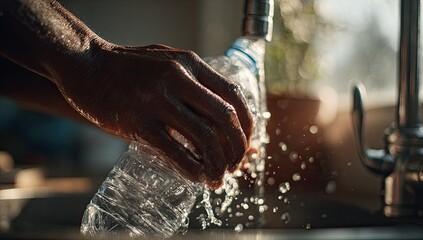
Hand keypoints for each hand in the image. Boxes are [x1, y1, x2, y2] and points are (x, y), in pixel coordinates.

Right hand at [54, 42, 252, 187]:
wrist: (84, 63)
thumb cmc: (128, 67)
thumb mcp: (167, 61)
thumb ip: (192, 81)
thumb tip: (219, 112)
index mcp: (190, 63)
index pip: (234, 95)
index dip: (247, 124)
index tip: (246, 143)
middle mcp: (178, 78)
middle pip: (225, 119)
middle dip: (236, 148)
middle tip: (235, 165)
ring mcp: (157, 100)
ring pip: (204, 137)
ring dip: (218, 163)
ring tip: (218, 177)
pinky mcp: (138, 122)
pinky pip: (175, 151)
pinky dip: (193, 169)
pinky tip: (198, 178)